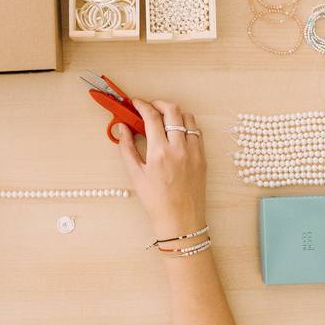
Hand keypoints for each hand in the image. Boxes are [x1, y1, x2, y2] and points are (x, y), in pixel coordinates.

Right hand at [115, 99, 206, 239]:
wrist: (180, 220)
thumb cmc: (156, 201)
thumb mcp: (135, 175)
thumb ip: (126, 148)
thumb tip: (121, 128)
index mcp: (159, 152)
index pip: (151, 116)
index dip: (142, 105)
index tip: (135, 103)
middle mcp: (179, 148)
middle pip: (172, 110)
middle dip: (159, 103)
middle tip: (149, 107)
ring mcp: (194, 151)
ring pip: (188, 118)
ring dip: (175, 113)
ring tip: (164, 119)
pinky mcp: (203, 157)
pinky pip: (197, 132)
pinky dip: (187, 126)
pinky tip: (177, 133)